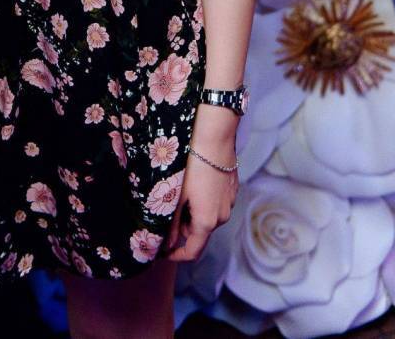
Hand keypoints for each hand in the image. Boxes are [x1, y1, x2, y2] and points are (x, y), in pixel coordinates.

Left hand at [161, 133, 238, 262]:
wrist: (214, 138)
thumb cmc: (192, 165)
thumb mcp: (176, 195)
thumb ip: (171, 223)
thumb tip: (165, 244)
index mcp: (206, 222)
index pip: (192, 252)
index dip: (176, 256)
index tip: (162, 252)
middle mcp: (222, 217)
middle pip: (199, 233)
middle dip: (182, 228)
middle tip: (167, 209)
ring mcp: (230, 203)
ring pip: (207, 217)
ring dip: (193, 213)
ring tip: (181, 191)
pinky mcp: (232, 190)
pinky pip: (216, 204)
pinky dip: (204, 202)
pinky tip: (195, 183)